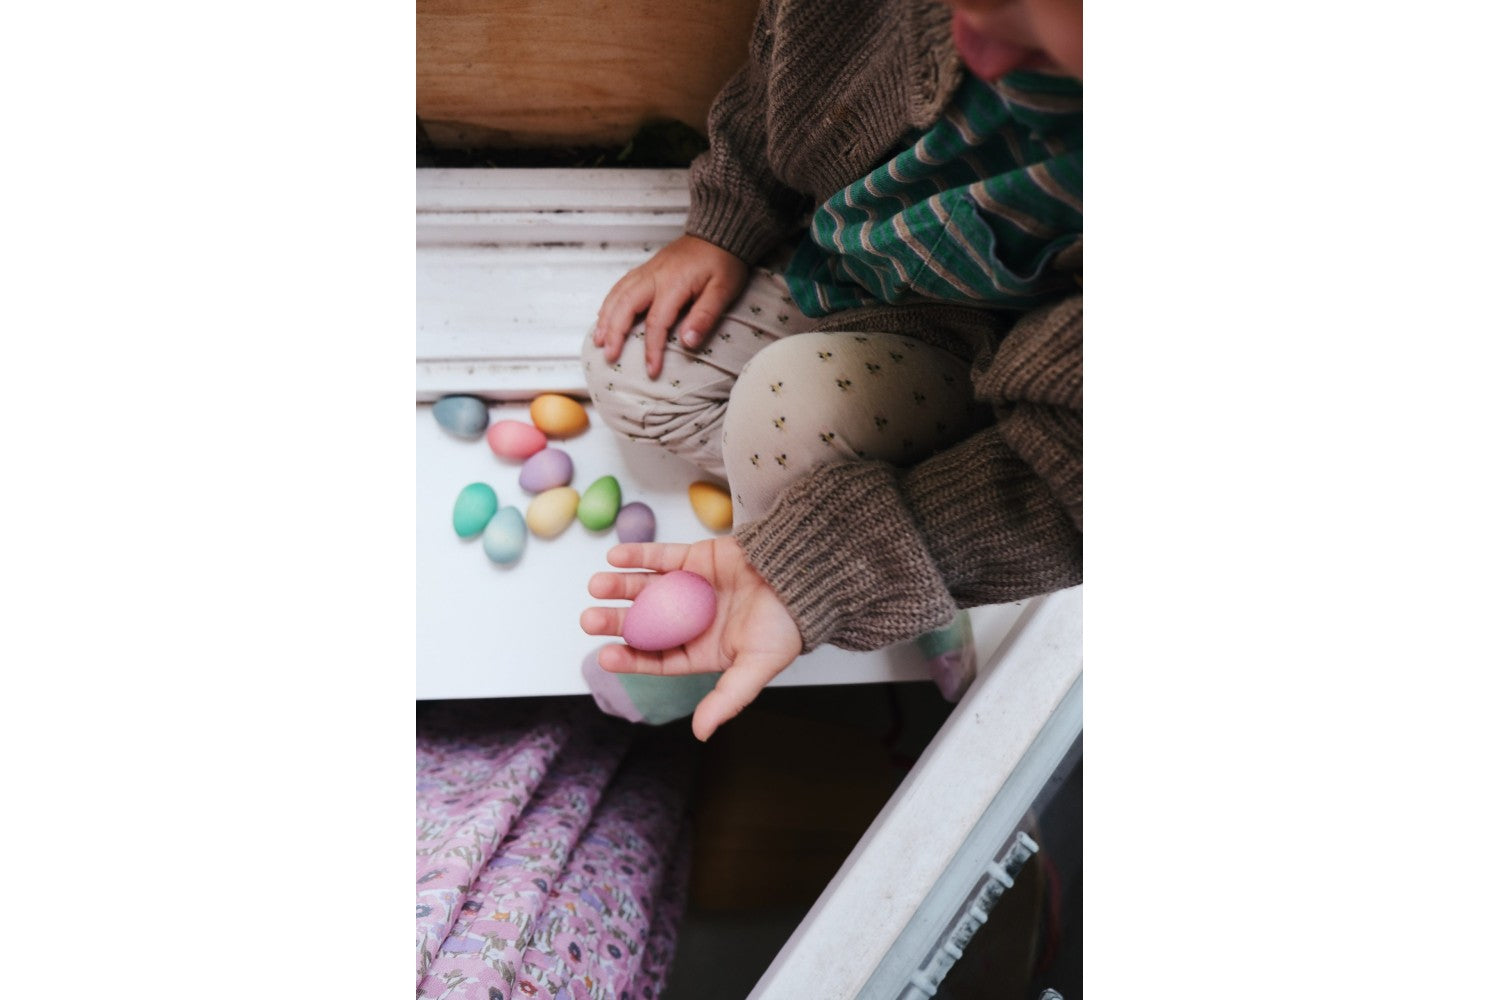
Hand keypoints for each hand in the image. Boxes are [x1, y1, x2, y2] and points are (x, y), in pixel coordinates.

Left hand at [580, 537, 802, 740]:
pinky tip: (617, 556)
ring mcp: (692, 588)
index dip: (631, 657)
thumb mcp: (757, 667)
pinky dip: (639, 555)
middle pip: (646, 623)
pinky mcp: (696, 558)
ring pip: (648, 588)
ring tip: (598, 585)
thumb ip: (727, 699)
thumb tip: (701, 733)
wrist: (807, 577)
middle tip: (590, 618)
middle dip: (618, 621)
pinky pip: (662, 556)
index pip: (659, 658)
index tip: (605, 654)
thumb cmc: (786, 625)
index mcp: (703, 650)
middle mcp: (693, 620)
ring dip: (621, 586)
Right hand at [591, 234, 749, 379]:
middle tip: (609, 356)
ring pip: (618, 295)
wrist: (719, 233)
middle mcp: (654, 276)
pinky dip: (608, 303)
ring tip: (598, 341)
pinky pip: (620, 286)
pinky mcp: (646, 269)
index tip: (652, 370)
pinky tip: (604, 316)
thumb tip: (687, 343)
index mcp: (673, 284)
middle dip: (614, 333)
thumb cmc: (724, 262)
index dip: (652, 349)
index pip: (657, 322)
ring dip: (605, 318)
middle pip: (625, 306)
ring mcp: (647, 271)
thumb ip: (705, 316)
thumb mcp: (723, 290)